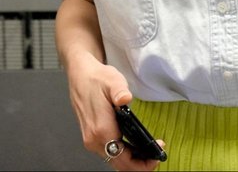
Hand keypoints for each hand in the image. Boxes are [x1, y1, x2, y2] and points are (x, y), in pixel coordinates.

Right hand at [67, 55, 164, 169]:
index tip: (156, 156)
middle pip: (120, 164)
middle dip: (140, 164)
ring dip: (132, 160)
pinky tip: (135, 147)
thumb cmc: (96, 78)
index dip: (142, 163)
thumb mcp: (112, 80)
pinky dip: (124, 154)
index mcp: (101, 130)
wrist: (80, 75)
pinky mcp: (92, 137)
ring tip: (149, 151)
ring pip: (114, 160)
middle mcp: (94, 139)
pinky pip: (110, 153)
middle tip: (156, 155)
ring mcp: (91, 140)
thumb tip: (125, 98)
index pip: (123, 159)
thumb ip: (119, 91)